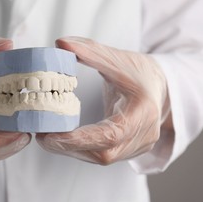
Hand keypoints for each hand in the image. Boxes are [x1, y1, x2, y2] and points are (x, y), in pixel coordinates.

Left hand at [36, 37, 169, 164]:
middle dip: (70, 148)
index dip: (80, 139)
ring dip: (73, 150)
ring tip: (48, 138)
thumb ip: (90, 51)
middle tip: (41, 137)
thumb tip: (60, 43)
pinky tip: (64, 139)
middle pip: (105, 153)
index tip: (51, 136)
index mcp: (144, 112)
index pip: (111, 135)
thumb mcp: (117, 58)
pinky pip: (103, 155)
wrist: (160, 86)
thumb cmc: (139, 72)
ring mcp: (139, 146)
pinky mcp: (130, 149)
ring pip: (101, 158)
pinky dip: (81, 149)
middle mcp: (144, 135)